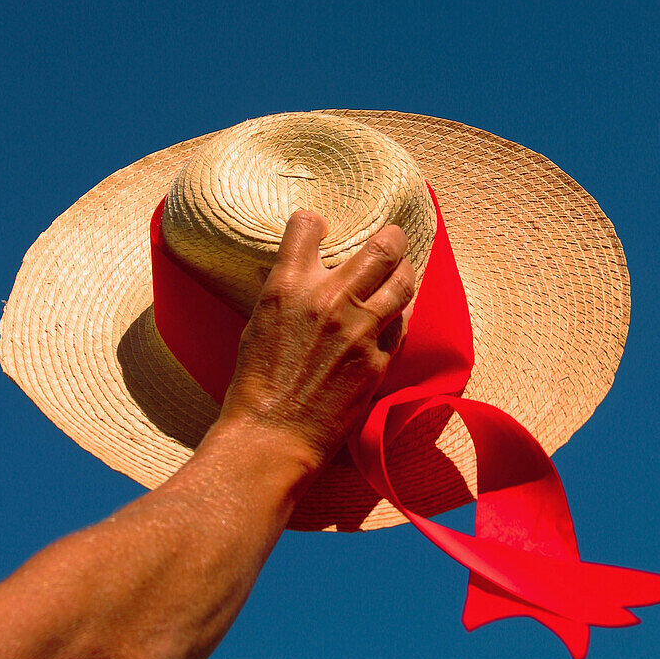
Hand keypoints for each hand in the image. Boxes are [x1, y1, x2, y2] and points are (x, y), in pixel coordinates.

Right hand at [220, 209, 415, 471]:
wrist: (272, 435)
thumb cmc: (255, 382)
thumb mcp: (259, 322)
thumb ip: (286, 292)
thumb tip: (303, 275)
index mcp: (288, 285)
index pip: (307, 224)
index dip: (315, 223)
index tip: (321, 229)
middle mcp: (328, 299)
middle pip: (382, 246)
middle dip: (392, 238)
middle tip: (392, 240)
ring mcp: (358, 329)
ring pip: (404, 282)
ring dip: (404, 274)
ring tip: (400, 274)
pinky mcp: (378, 360)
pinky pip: (400, 325)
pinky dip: (396, 319)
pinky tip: (389, 320)